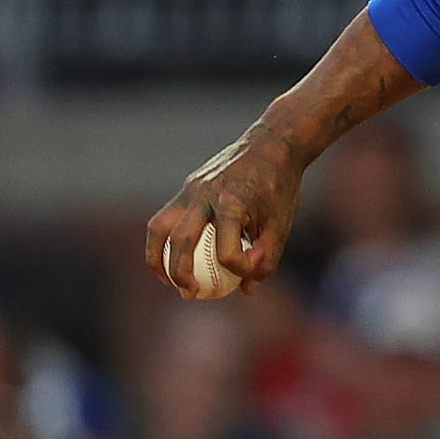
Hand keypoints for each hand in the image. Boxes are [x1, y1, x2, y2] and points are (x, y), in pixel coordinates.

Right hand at [145, 129, 304, 296]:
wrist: (273, 145)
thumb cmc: (280, 187)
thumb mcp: (282, 223)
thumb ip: (267, 258)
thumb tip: (245, 288)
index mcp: (235, 203)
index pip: (227, 251)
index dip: (239, 269)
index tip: (250, 274)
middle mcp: (207, 194)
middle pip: (182, 240)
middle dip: (180, 272)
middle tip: (189, 293)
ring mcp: (193, 188)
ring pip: (160, 226)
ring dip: (157, 256)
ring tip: (167, 280)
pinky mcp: (188, 185)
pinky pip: (167, 217)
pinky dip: (165, 240)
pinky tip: (172, 258)